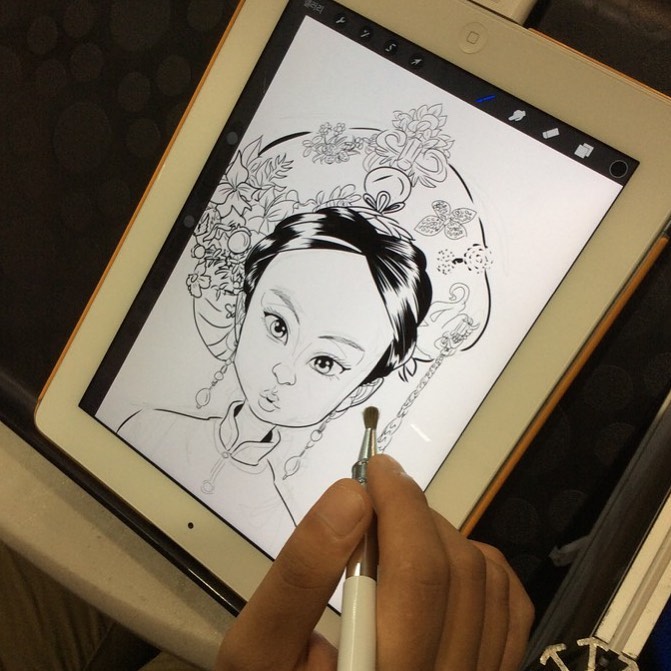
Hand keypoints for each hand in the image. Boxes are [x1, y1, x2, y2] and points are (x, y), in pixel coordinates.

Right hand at [216, 454, 533, 670]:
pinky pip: (511, 609)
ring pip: (488, 583)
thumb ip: (300, 574)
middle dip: (415, 514)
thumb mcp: (260, 647)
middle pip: (457, 573)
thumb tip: (352, 495)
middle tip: (375, 500)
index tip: (376, 469)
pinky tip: (440, 564)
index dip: (401, 505)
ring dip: (442, 537)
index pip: (418, 576)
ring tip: (398, 536)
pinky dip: (480, 567)